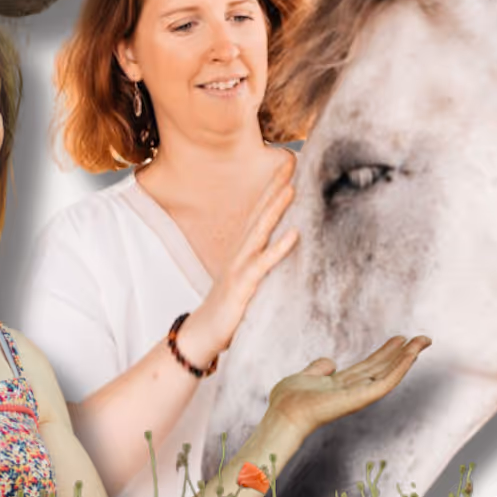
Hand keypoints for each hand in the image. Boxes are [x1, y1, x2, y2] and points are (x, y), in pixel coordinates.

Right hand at [181, 155, 298, 362]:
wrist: (202, 334)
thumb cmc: (227, 310)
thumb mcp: (246, 282)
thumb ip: (261, 265)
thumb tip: (283, 252)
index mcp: (242, 251)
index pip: (259, 213)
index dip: (272, 189)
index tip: (288, 165)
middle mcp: (240, 253)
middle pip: (259, 214)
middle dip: (274, 187)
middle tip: (291, 161)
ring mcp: (240, 268)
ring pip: (260, 232)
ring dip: (275, 209)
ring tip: (292, 188)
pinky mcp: (242, 287)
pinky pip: (263, 265)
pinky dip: (279, 248)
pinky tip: (294, 234)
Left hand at [265, 335, 431, 436]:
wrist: (284, 414)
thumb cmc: (288, 401)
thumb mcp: (304, 377)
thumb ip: (318, 369)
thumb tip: (331, 361)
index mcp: (342, 384)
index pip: (369, 366)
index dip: (385, 353)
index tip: (399, 339)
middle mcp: (354, 389)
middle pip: (384, 367)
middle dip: (403, 353)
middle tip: (423, 338)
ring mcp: (359, 394)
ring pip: (389, 373)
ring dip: (408, 357)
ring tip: (423, 341)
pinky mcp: (362, 398)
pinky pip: (386, 381)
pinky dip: (400, 368)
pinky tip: (411, 354)